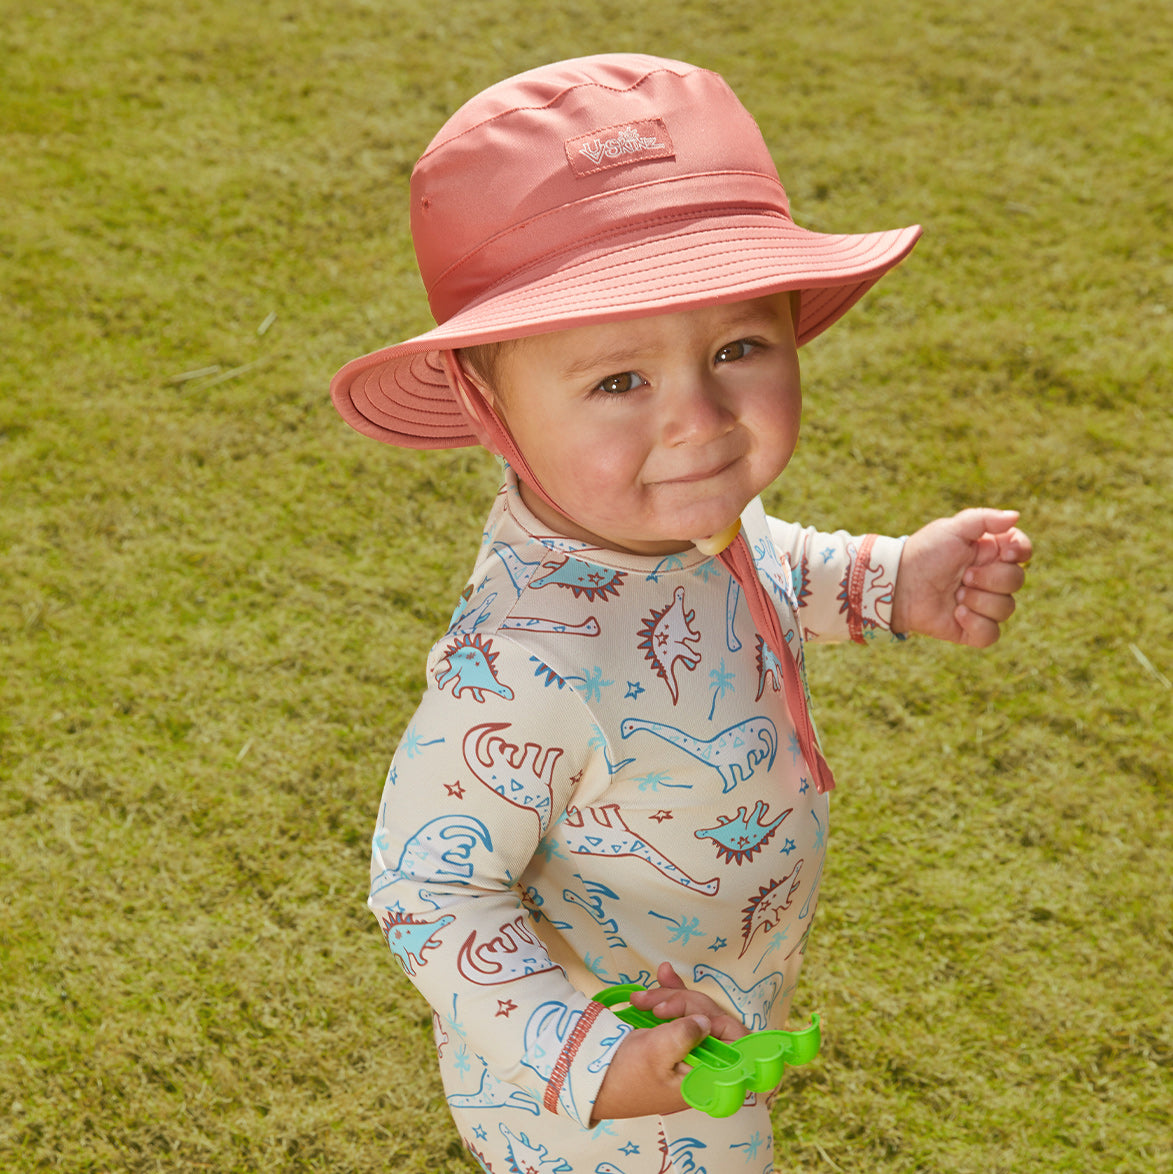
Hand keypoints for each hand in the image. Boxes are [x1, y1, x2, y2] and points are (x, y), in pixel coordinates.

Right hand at [589, 963, 746, 1122]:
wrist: (593, 1079)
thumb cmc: (625, 1076)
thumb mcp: (654, 1054)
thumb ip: (684, 1036)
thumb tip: (706, 1021)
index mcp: (706, 1076)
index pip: (739, 1047)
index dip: (725, 1026)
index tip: (699, 1018)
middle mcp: (703, 1062)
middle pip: (713, 1019)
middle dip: (684, 1002)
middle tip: (655, 1006)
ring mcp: (689, 1047)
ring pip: (695, 1009)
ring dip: (670, 996)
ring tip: (642, 999)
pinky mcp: (673, 1036)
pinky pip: (680, 1008)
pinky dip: (668, 994)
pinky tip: (659, 981)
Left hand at [889, 508, 1031, 646]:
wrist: (898, 583)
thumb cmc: (924, 553)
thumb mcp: (952, 529)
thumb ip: (985, 519)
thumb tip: (1016, 516)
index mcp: (990, 552)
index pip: (1023, 551)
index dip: (1019, 553)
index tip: (1003, 553)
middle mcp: (991, 579)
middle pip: (1017, 580)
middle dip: (990, 578)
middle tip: (964, 576)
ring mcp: (983, 605)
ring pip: (1006, 608)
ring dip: (979, 600)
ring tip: (956, 594)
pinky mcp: (972, 629)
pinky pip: (992, 634)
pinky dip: (976, 624)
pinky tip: (957, 613)